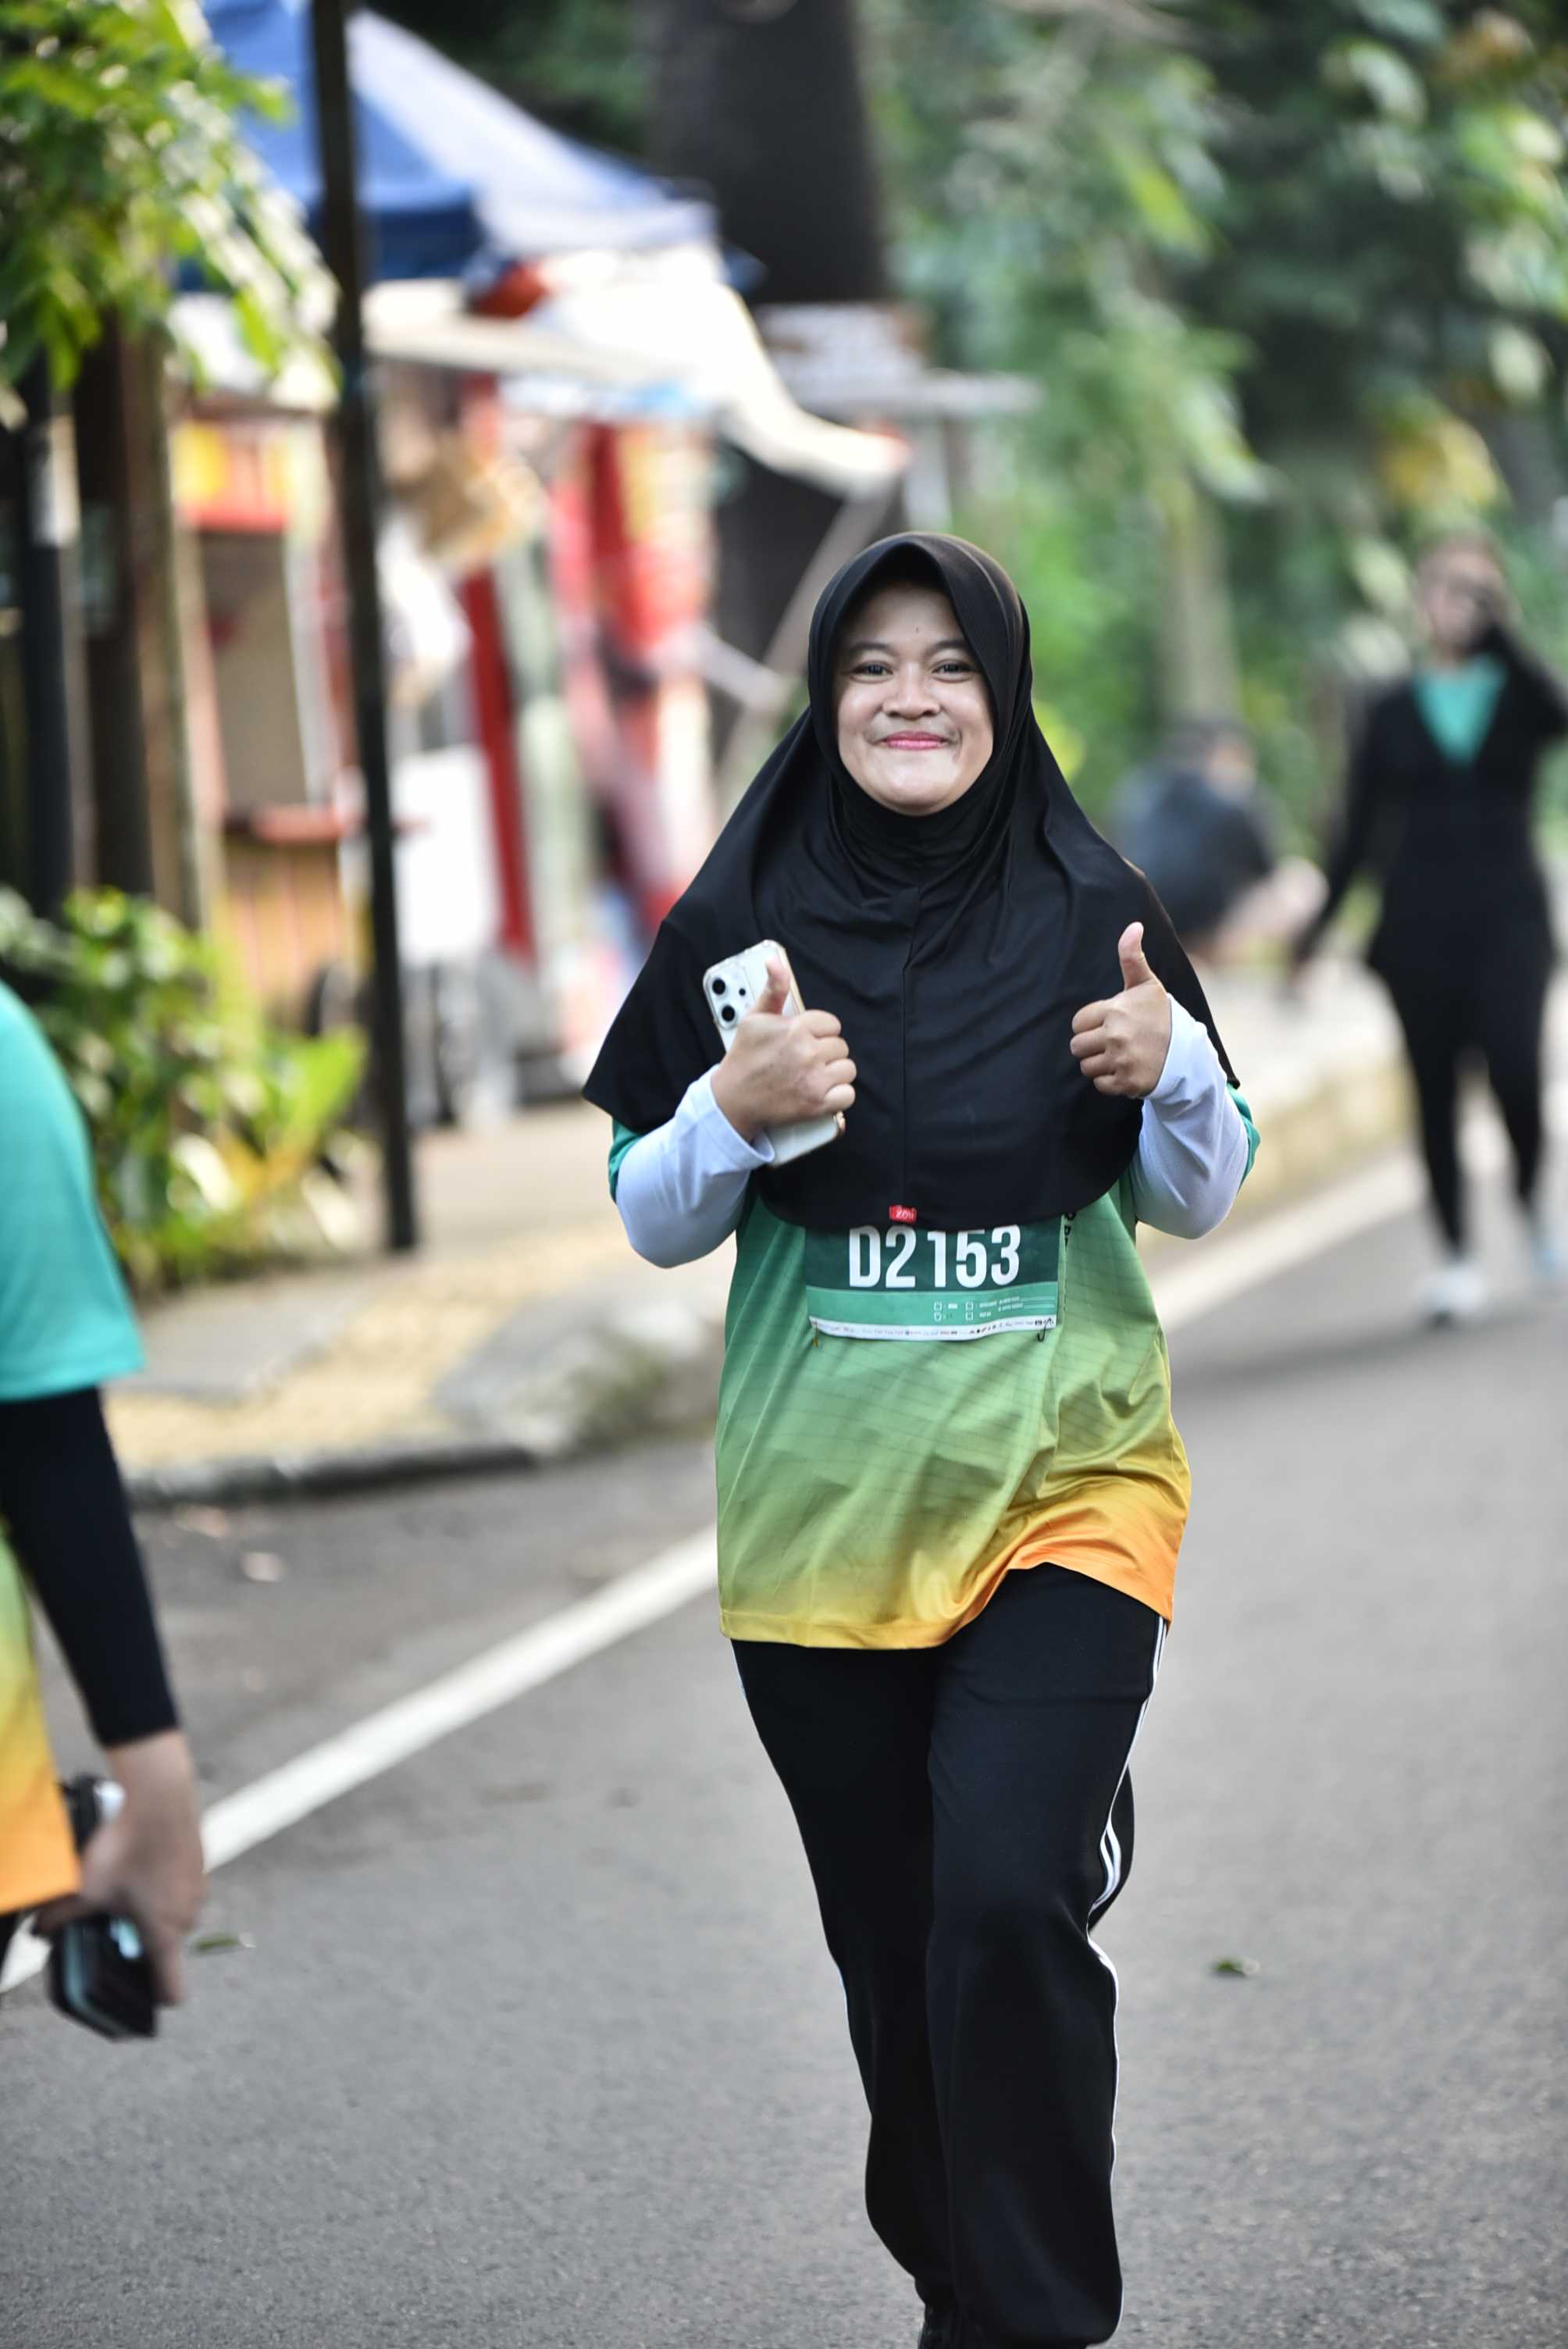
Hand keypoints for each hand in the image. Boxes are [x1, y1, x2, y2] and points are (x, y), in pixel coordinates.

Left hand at [34, 1728, 204, 2005]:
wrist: (161, 1796)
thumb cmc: (128, 1848)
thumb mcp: (84, 1889)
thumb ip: (59, 1918)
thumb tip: (37, 1934)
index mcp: (164, 1935)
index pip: (172, 1990)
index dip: (154, 2000)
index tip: (137, 1995)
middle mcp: (188, 1916)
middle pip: (165, 1947)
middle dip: (137, 1940)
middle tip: (110, 1921)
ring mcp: (197, 1887)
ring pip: (172, 1913)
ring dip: (149, 1909)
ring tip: (122, 1885)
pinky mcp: (198, 1862)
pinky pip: (178, 1886)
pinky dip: (158, 1883)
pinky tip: (137, 1861)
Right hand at [710, 956, 856, 1142]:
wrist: (732, 1100)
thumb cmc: (743, 1058)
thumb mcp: (753, 1018)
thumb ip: (773, 989)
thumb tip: (776, 962)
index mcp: (796, 1028)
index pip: (831, 1024)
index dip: (820, 1032)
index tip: (806, 1041)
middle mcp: (808, 1052)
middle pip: (840, 1046)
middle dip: (826, 1052)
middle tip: (806, 1060)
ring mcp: (814, 1079)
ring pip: (847, 1068)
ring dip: (834, 1072)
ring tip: (815, 1075)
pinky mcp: (817, 1104)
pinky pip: (847, 1094)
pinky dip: (838, 1095)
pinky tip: (822, 1092)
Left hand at [1070, 923, 1171, 1098]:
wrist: (1187, 1052)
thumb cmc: (1160, 1015)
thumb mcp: (1146, 984)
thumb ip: (1132, 956)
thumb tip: (1134, 925)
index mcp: (1115, 1011)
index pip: (1078, 1023)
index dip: (1092, 1024)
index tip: (1110, 1023)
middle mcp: (1115, 1036)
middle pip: (1077, 1047)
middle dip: (1092, 1045)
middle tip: (1113, 1042)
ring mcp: (1121, 1061)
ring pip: (1086, 1067)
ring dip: (1099, 1064)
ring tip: (1120, 1055)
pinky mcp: (1126, 1082)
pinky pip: (1099, 1084)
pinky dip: (1110, 1080)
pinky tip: (1126, 1069)